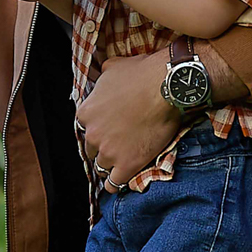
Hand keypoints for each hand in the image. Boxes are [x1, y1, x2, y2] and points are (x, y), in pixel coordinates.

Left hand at [77, 52, 181, 189]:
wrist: (165, 87)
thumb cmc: (141, 74)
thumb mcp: (113, 67)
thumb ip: (102, 78)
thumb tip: (102, 74)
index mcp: (85, 113)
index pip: (86, 128)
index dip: (99, 128)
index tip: (109, 128)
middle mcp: (93, 134)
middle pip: (92, 149)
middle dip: (103, 146)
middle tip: (117, 144)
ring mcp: (109, 152)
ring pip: (102, 166)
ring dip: (110, 164)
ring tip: (121, 162)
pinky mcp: (127, 165)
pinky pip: (113, 183)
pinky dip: (114, 184)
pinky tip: (119, 180)